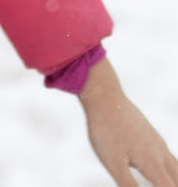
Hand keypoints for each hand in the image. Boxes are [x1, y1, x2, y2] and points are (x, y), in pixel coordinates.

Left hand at [79, 59, 177, 186]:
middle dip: (174, 185)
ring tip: (170, 181)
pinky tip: (162, 167)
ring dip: (175, 178)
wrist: (104, 96)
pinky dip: (172, 167)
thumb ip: (127, 184)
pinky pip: (167, 155)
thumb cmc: (105, 130)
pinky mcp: (149, 133)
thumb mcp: (112, 162)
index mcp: (152, 163)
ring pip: (175, 166)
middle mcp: (159, 152)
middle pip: (176, 179)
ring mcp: (156, 141)